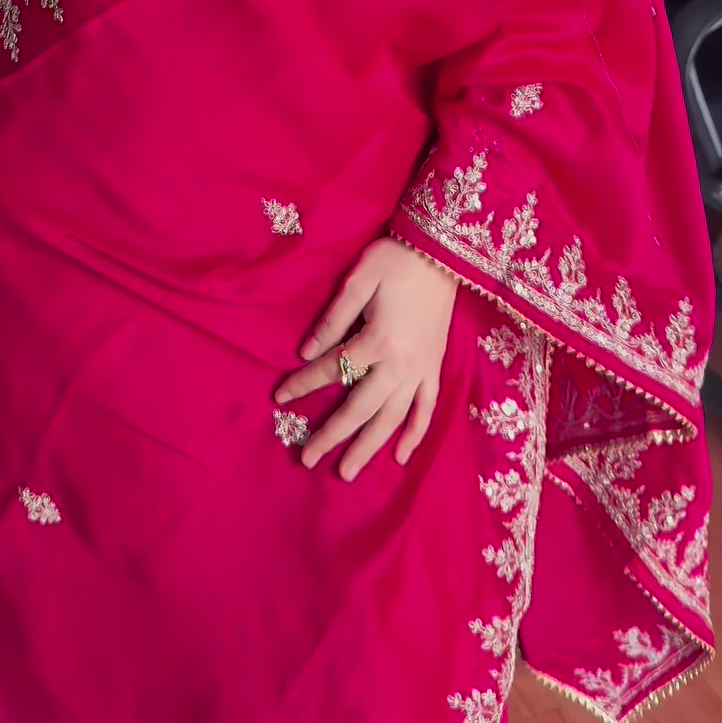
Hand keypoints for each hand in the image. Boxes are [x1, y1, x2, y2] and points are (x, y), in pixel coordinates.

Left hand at [274, 237, 457, 480]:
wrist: (442, 251)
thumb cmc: (396, 260)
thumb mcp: (358, 280)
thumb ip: (333, 320)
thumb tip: (305, 353)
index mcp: (378, 340)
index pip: (333, 369)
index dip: (303, 383)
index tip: (279, 397)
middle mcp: (401, 364)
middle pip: (360, 408)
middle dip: (332, 435)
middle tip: (307, 458)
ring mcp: (421, 370)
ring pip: (392, 418)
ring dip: (368, 447)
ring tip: (346, 471)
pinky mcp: (435, 368)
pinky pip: (426, 409)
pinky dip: (414, 434)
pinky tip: (399, 456)